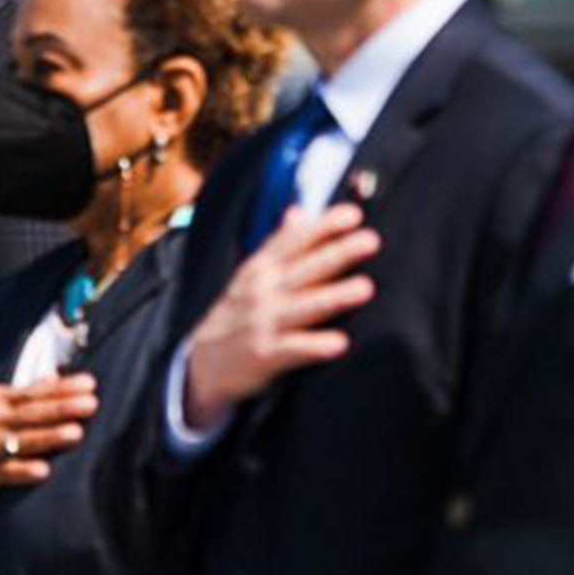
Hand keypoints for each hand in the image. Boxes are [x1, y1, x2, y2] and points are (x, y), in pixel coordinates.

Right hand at [0, 374, 99, 564]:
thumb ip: (25, 393)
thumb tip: (56, 377)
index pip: (32, 392)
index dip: (62, 388)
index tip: (89, 384)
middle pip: (30, 414)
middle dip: (61, 408)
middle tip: (91, 404)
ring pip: (21, 442)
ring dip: (48, 438)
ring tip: (75, 433)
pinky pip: (5, 473)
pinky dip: (23, 472)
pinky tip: (43, 471)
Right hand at [182, 202, 379, 431]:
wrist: (203, 363)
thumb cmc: (238, 315)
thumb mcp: (250, 275)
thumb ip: (279, 245)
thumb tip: (299, 211)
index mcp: (261, 269)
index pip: (293, 241)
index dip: (322, 226)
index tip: (352, 214)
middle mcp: (261, 292)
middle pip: (304, 269)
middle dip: (337, 253)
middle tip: (370, 241)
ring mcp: (261, 323)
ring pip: (303, 307)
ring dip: (333, 296)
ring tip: (364, 288)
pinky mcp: (263, 356)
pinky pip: (292, 350)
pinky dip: (313, 346)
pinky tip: (339, 342)